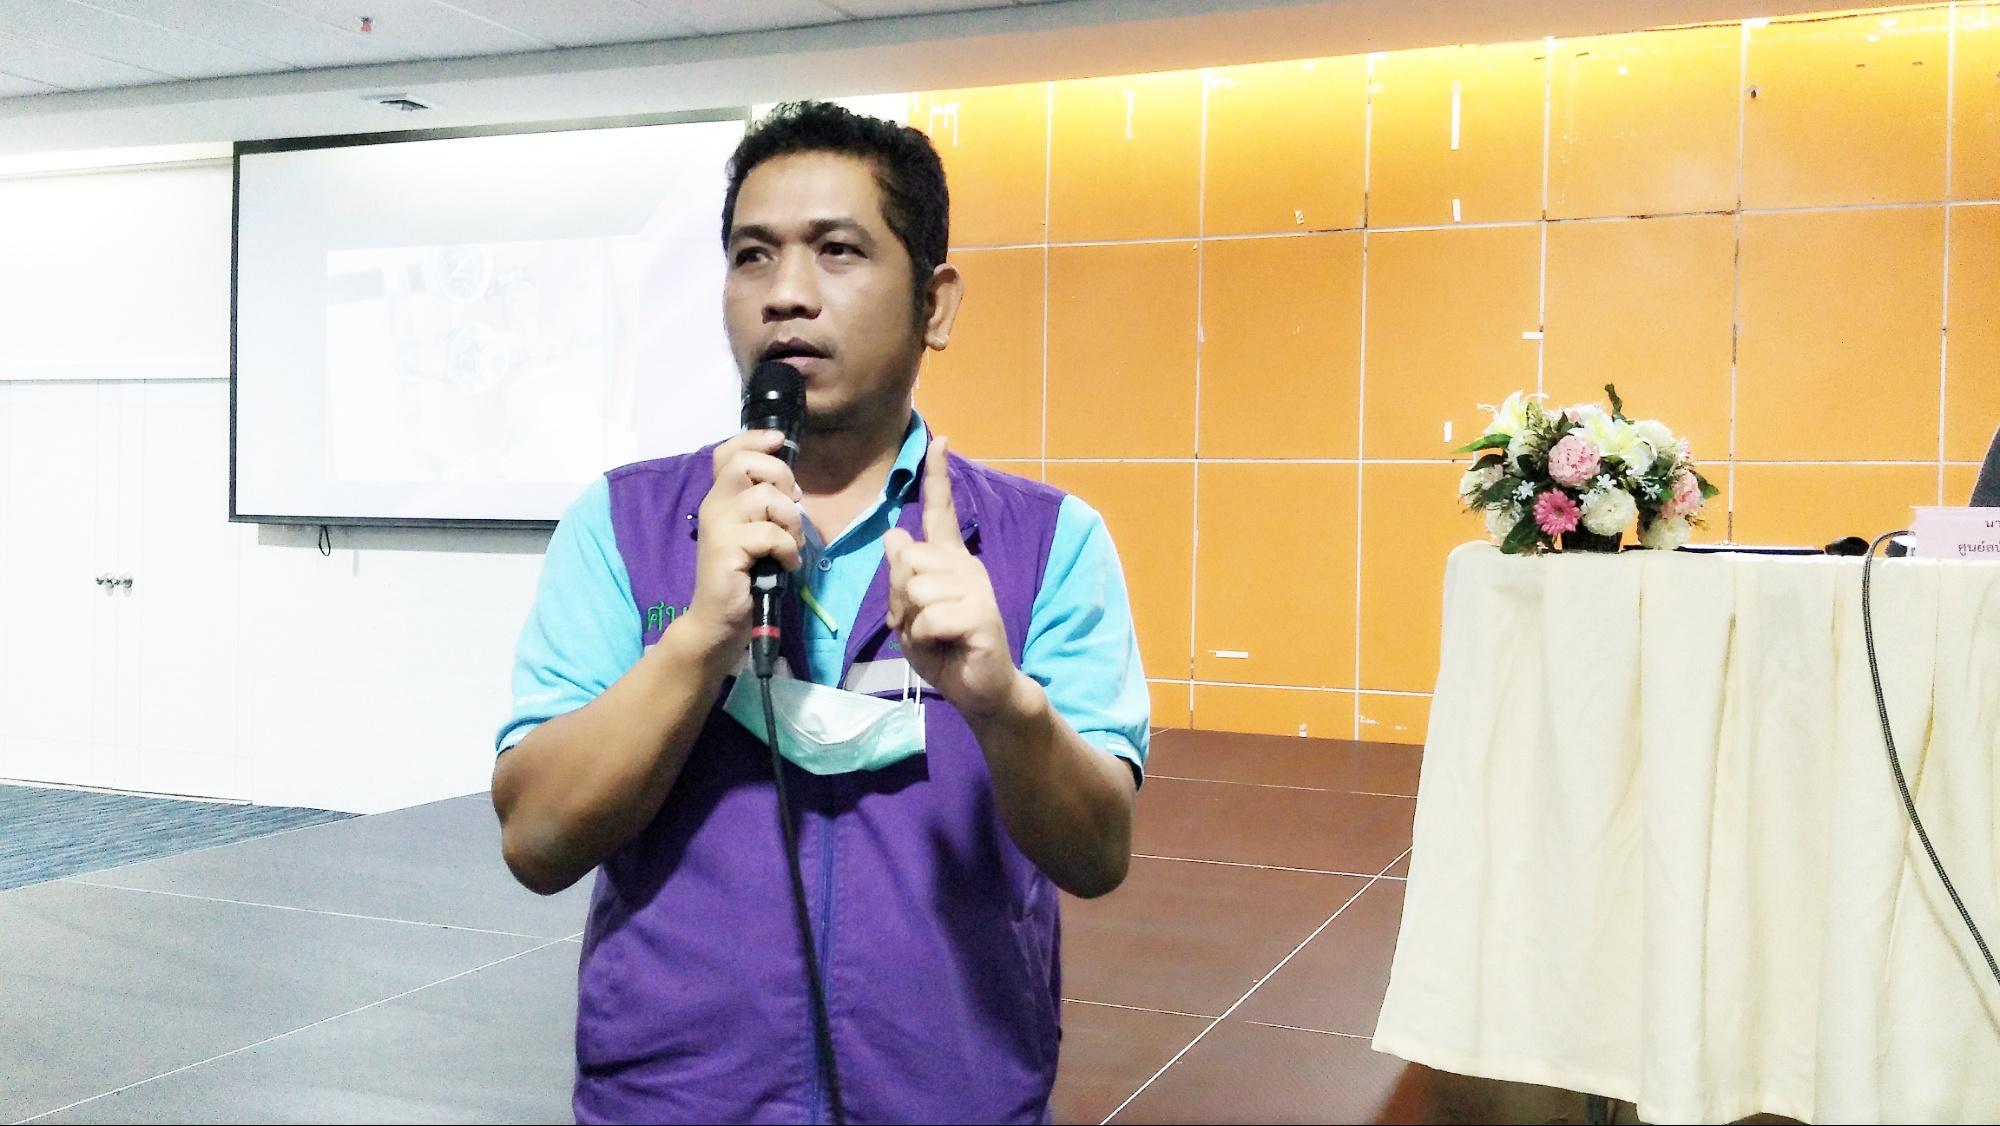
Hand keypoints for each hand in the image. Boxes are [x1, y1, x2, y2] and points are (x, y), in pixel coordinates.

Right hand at [680, 430, 804, 664]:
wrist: (718, 621)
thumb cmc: (743, 577)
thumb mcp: (754, 533)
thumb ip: (763, 506)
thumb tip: (792, 484)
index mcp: (720, 498)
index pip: (728, 451)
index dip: (755, 439)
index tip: (780, 443)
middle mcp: (714, 506)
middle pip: (746, 463)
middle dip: (780, 478)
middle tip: (791, 504)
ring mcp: (718, 527)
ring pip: (764, 497)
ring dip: (790, 521)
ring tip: (789, 544)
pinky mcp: (726, 550)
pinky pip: (770, 534)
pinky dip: (788, 548)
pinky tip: (786, 564)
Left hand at [884, 437, 1028, 722]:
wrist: (980, 690)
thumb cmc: (945, 651)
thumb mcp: (909, 614)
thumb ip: (900, 578)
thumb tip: (895, 534)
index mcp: (950, 561)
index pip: (942, 512)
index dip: (938, 477)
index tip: (941, 441)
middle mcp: (966, 566)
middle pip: (908, 558)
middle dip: (898, 596)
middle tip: (917, 623)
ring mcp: (976, 588)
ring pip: (915, 587)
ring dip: (912, 620)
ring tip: (934, 635)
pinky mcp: (982, 614)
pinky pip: (930, 616)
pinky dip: (925, 637)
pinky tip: (945, 644)